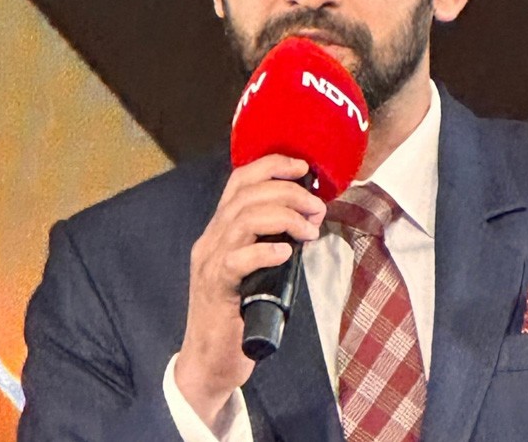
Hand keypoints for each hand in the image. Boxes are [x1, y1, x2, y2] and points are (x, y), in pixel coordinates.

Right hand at [174, 154, 326, 427]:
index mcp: (220, 229)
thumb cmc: (239, 314)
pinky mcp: (216, 289)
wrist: (210, 361)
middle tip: (317, 209)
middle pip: (247, 195)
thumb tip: (309, 220)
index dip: (272, 166)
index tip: (304, 168)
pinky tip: (286, 253)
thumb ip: (272, 241)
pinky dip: (265, 251)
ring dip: (285, 218)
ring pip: (244, 220)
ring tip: (310, 231)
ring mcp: (210, 263)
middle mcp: (211, 239)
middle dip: (290, 193)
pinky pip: (237, 260)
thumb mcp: (257, 267)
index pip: (240, 181)